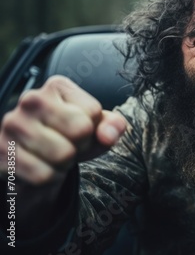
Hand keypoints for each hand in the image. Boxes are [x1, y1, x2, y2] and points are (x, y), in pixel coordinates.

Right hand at [0, 75, 126, 185]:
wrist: (31, 162)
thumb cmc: (67, 138)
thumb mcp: (96, 129)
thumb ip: (112, 126)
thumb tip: (109, 135)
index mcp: (57, 86)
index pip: (93, 111)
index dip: (92, 129)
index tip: (78, 131)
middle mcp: (32, 99)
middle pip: (80, 130)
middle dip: (80, 146)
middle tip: (66, 145)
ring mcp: (13, 124)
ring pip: (63, 154)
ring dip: (64, 164)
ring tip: (52, 157)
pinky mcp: (2, 152)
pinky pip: (43, 175)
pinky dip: (48, 178)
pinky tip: (39, 167)